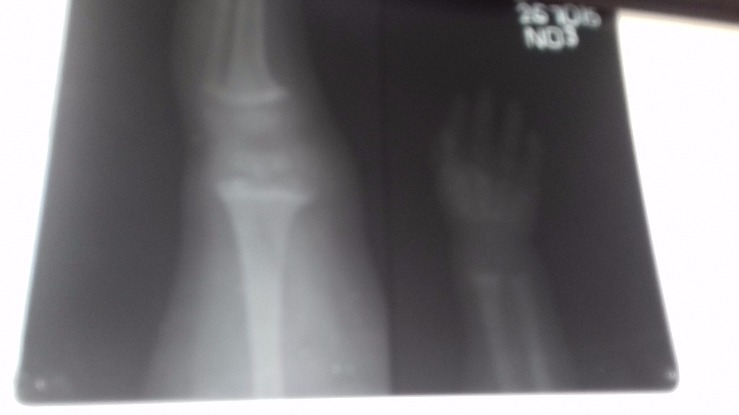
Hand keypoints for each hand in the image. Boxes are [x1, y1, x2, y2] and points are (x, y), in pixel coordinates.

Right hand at [435, 90, 542, 238]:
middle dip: (485, 107)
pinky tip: (532, 134)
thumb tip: (445, 133)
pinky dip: (532, 144)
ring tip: (513, 104)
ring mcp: (506, 170)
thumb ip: (443, 160)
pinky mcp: (528, 180)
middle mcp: (481, 163)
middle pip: (482, 128)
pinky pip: (531, 157)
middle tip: (488, 91)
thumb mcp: (443, 188)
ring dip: (511, 118)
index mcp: (456, 166)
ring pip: (509, 136)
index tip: (463, 96)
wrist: (490, 245)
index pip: (456, 130)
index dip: (459, 111)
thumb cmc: (460, 218)